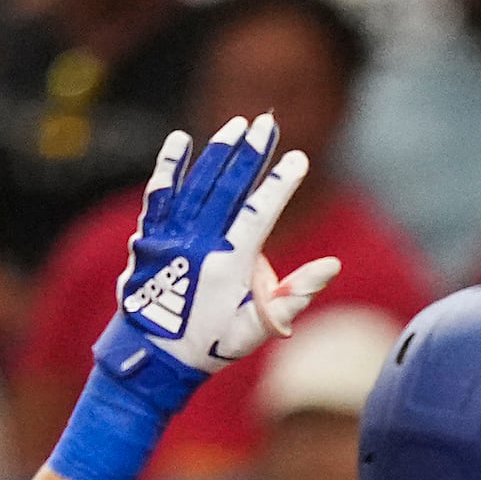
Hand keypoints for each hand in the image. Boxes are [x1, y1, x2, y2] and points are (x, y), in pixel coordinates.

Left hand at [91, 115, 339, 408]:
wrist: (151, 355)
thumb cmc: (211, 344)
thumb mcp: (258, 329)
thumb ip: (295, 296)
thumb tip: (330, 266)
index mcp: (227, 264)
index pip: (257, 214)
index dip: (279, 184)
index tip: (298, 159)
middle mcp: (197, 243)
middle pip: (227, 187)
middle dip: (250, 153)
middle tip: (267, 123)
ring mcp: (170, 236)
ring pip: (196, 184)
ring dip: (218, 152)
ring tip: (237, 125)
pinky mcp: (150, 235)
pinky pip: (160, 194)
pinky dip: (170, 166)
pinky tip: (181, 141)